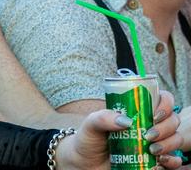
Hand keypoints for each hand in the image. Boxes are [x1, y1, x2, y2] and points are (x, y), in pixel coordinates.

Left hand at [54, 90, 181, 168]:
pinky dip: (172, 161)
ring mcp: (155, 143)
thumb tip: (125, 121)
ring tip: (152, 150)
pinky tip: (160, 161)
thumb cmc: (89, 140)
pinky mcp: (157, 161)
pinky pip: (175, 161)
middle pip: (172, 120)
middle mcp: (150, 125)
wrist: (86, 164)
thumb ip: (102, 118)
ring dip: (169, 144)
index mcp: (138, 110)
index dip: (165, 104)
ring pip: (176, 139)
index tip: (155, 114)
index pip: (162, 99)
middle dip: (165, 127)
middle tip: (148, 135)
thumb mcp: (90, 125)